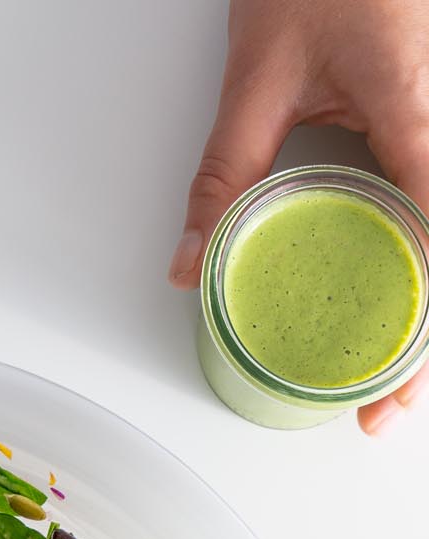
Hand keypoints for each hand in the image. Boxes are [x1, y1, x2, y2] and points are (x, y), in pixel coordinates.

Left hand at [169, 0, 428, 434]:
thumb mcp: (257, 76)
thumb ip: (223, 174)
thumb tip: (187, 263)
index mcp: (418, 113)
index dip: (419, 335)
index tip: (389, 392)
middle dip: (420, 344)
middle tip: (382, 409)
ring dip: (421, 310)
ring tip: (390, 376)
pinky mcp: (424, 123)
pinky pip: (427, 206)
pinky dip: (415, 263)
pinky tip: (392, 304)